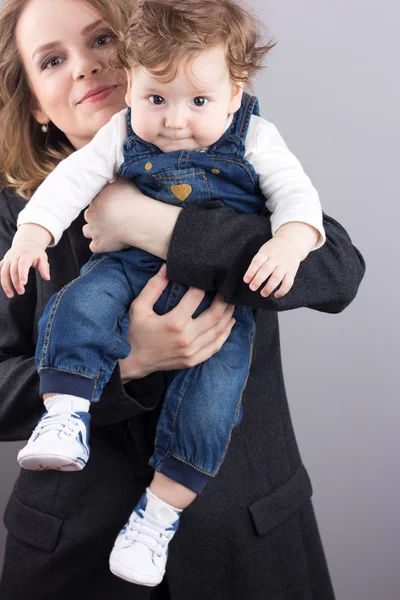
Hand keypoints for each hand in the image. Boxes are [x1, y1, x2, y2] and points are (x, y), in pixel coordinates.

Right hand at [0, 234, 49, 297]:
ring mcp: (8, 259)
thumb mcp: (43, 258)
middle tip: (21, 292)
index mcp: (26, 254)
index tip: (24, 283)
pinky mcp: (4, 262)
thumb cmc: (35, 253)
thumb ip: (44, 268)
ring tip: (10, 295)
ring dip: (5, 284)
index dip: (22, 273)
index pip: (23, 264)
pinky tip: (3, 288)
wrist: (26, 243)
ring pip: (3, 272)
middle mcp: (14, 256)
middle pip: (12, 270)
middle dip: (16, 282)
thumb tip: (47, 278)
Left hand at [83, 177, 137, 252]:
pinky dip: (99, 245)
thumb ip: (115, 177)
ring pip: (87, 231)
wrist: (136, 220)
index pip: (94, 201)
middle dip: (96, 217)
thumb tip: (112, 173)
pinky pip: (94, 247)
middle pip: (89, 216)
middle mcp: (91, 214)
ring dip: (94, 231)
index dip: (102, 204)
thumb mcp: (123, 181)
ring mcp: (94, 231)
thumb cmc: (132, 199)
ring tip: (106, 231)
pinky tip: (108, 243)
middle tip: (110, 218)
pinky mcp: (99, 245)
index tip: (111, 206)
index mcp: (96, 199)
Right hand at [118, 265, 235, 381]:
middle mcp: (187, 337)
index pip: (196, 297)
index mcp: (175, 322)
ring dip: (228, 315)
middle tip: (227, 289)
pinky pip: (216, 346)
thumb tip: (166, 267)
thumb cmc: (136, 332)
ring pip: (219, 330)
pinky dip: (225, 334)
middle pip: (215, 314)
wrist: (134, 361)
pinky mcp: (194, 360)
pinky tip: (229, 323)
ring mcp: (192, 351)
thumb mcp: (139, 307)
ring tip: (231, 303)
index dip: (203, 285)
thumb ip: (153, 287)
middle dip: (223, 299)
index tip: (206, 278)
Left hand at [243, 236, 302, 297]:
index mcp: (266, 252)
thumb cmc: (273, 250)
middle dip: (258, 280)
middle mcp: (275, 258)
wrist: (291, 243)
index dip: (251, 271)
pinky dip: (282, 290)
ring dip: (269, 287)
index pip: (257, 262)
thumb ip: (257, 263)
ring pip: (277, 277)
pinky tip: (276, 294)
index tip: (246, 280)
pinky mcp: (292, 271)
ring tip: (263, 293)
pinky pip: (288, 282)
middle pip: (266, 270)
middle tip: (252, 288)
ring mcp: (284, 265)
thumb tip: (249, 279)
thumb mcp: (264, 251)